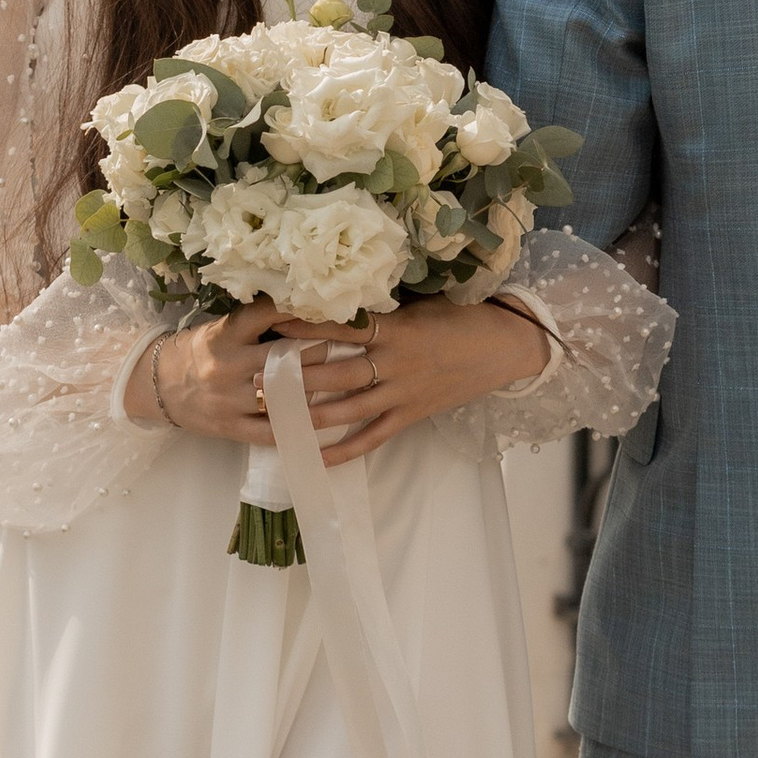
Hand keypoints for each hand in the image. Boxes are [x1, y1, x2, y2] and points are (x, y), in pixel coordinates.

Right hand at [120, 302, 376, 441]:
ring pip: (285, 396)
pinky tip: (333, 428)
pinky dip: (303, 429)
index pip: (267, 314)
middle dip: (326, 353)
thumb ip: (259, 321)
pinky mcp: (232, 428)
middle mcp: (227, 365)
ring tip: (358, 385)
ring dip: (324, 391)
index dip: (304, 309)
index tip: (338, 304)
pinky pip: (274, 431)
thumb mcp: (223, 327)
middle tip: (363, 349)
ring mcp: (230, 400)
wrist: (157, 386)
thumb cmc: (199, 350)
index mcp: (225, 334)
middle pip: (286, 357)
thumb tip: (310, 306)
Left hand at [266, 298, 549, 466]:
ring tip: (271, 416)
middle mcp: (393, 363)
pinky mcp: (410, 416)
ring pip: (345, 408)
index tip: (269, 326)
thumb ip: (381, 310)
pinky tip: (313, 455)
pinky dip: (342, 449)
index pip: (339, 328)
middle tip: (252, 380)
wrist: (504, 345)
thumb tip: (337, 302)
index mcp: (394, 329)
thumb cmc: (461, 317)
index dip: (303, 328)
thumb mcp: (419, 305)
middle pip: (333, 373)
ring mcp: (401, 393)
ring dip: (306, 413)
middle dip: (292, 378)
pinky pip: (370, 438)